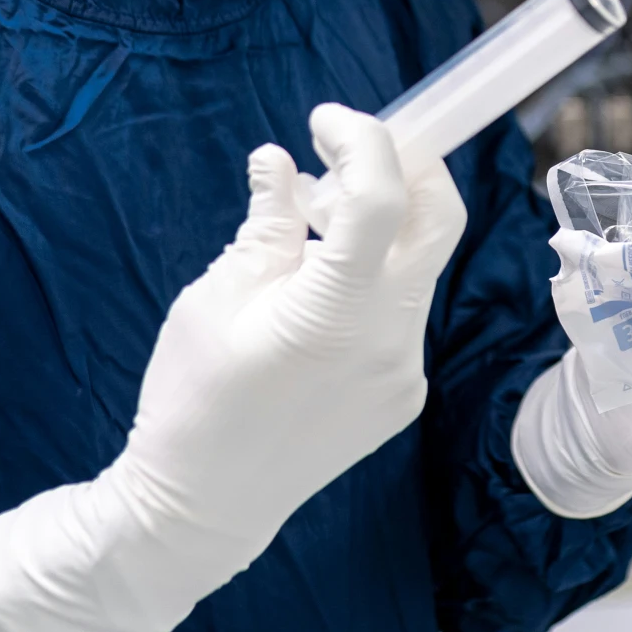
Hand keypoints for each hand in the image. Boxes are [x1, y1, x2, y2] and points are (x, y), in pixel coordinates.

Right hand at [0, 106, 466, 631]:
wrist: (200, 510)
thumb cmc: (192, 397)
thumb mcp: (214, 297)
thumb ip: (267, 224)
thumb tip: (282, 163)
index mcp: (338, 310)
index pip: (384, 197)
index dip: (362, 141)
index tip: (324, 120)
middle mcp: (391, 338)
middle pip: (439, 222)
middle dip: (406, 167)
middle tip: (350, 149)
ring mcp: (405, 370)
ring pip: (416, 267)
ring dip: (379, 228)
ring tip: (311, 222)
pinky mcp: (403, 395)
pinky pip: (401, 313)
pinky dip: (371, 281)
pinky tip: (315, 291)